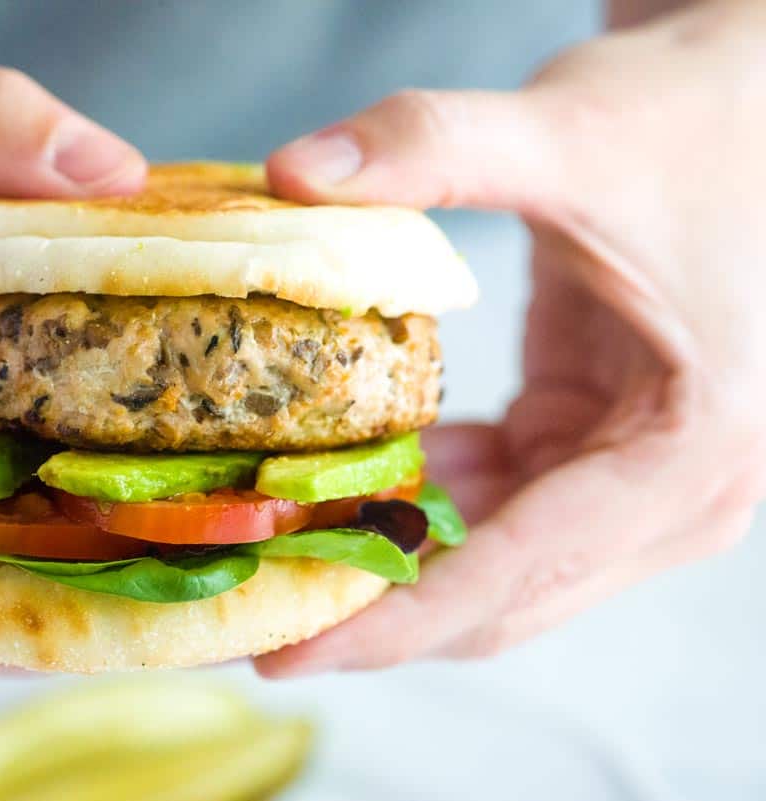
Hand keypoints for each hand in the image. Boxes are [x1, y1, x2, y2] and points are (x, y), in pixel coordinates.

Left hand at [257, 0, 765, 673]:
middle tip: (241, 619)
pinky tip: (327, 492)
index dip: (392, 624)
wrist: (739, 106)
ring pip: (488, 570)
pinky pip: (489, 515)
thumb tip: (290, 174)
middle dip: (367, 614)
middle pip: (497, 599)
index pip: (519, 575)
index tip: (287, 651)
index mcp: (691, 456)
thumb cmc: (685, 122)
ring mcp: (634, 486)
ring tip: (262, 562)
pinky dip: (409, 510)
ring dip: (377, 565)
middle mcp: (675, 499)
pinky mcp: (591, 454)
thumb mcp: (567, 132)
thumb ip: (434, 144)